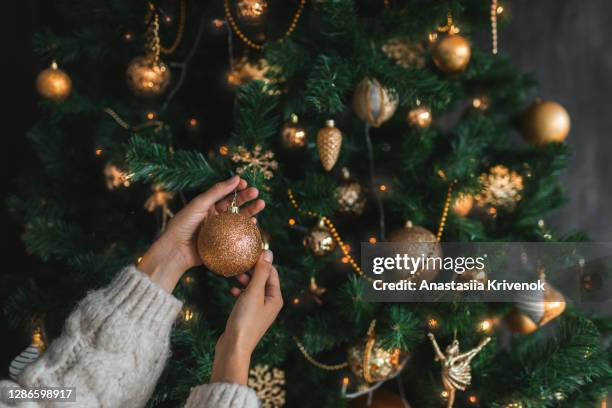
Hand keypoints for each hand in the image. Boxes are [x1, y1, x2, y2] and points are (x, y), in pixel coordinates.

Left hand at [139, 176, 264, 292]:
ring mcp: (219, 230)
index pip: (225, 194)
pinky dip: (247, 229)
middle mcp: (214, 217)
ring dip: (250, 212)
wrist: (175, 251)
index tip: (246, 183)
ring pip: (238, 219)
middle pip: (234, 205)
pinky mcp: (223, 243)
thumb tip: (236, 178)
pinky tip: (254, 224)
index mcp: (207, 206)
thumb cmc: (183, 225)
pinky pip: (238, 235)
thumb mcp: (199, 204)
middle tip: (257, 193)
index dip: (236, 188)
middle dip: (246, 198)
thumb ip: (217, 191)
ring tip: (261, 205)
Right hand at [211, 250, 282, 384]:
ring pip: (254, 287)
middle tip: (239, 264)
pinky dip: (241, 291)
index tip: (248, 252)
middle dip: (252, 270)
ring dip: (245, 280)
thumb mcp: (253, 292)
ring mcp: (260, 310)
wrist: (234, 348)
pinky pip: (247, 297)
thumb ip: (261, 272)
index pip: (271, 271)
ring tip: (235, 276)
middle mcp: (270, 303)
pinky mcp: (249, 315)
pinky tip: (232, 290)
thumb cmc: (245, 320)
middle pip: (263, 279)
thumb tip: (269, 252)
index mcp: (276, 298)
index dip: (261, 261)